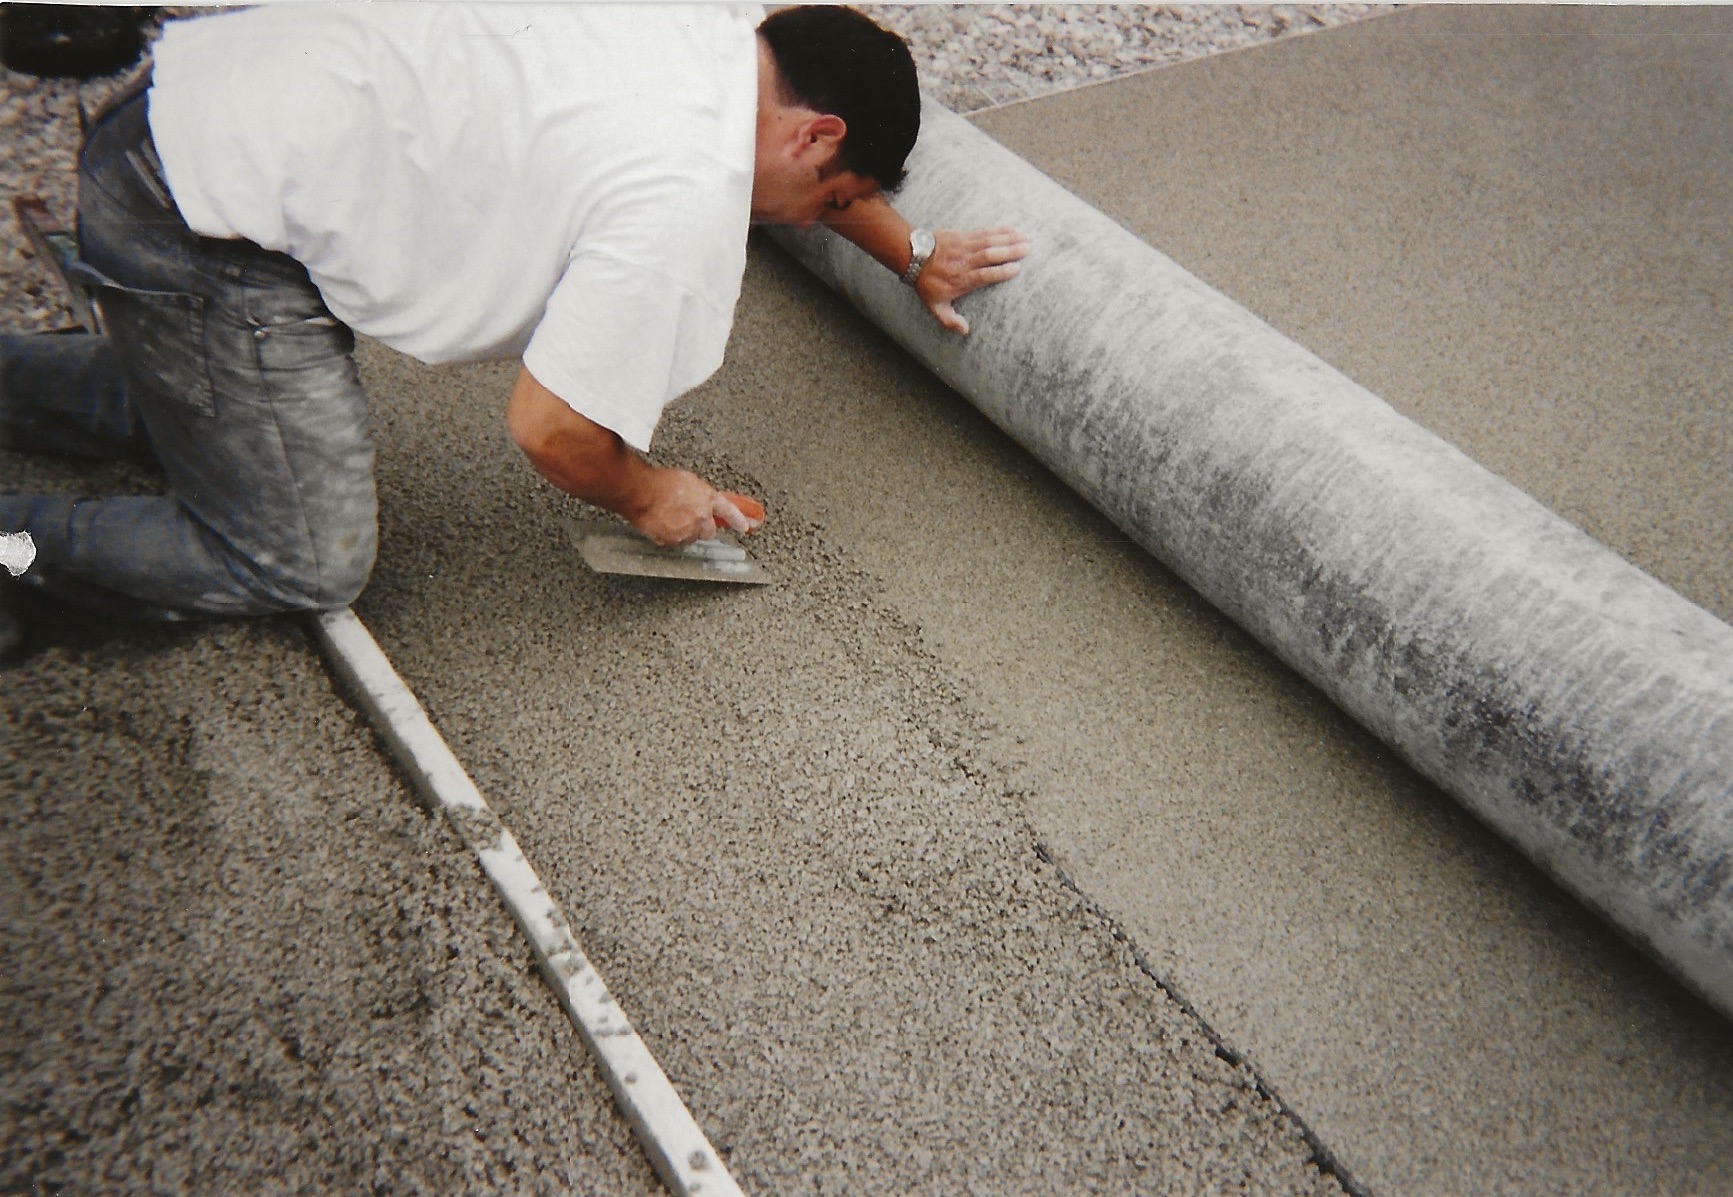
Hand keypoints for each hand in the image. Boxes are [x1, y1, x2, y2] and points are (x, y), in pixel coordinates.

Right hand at [629, 468, 764, 546]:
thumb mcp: (688, 481)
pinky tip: (661, 522)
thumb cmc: (660, 481)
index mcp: (707, 499)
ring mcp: (687, 531)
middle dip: (703, 527)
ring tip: (670, 516)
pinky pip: (675, 541)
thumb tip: (701, 501)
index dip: (739, 520)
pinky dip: (670, 535)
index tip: (746, 527)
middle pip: (709, 532)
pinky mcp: (672, 540)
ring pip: (691, 537)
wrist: (640, 492)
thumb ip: (700, 494)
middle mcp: (700, 518)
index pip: (729, 511)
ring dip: (685, 530)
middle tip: (690, 518)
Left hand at [915, 227, 1029, 334]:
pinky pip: (984, 233)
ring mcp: (964, 247)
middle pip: (989, 255)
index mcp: (961, 280)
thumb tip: (965, 331)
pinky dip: (999, 231)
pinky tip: (1013, 230)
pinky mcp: (963, 236)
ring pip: (988, 241)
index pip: (984, 275)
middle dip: (1009, 251)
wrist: (912, 256)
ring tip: (1026, 239)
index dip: (1000, 272)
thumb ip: (949, 320)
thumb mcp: (934, 306)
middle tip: (1027, 250)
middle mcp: (964, 262)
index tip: (1016, 269)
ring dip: (1008, 239)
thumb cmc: (926, 283)